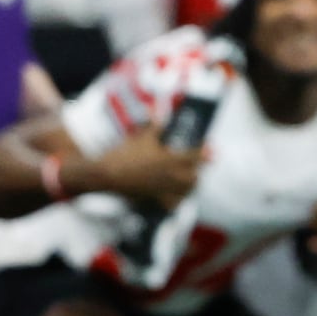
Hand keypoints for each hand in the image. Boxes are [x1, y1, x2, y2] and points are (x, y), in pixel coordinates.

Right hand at [80, 125, 205, 211]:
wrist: (106, 175)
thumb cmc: (124, 154)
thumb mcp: (141, 136)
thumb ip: (155, 125)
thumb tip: (157, 111)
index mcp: (170, 159)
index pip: (196, 156)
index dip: (205, 153)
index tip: (210, 151)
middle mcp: (170, 176)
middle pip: (195, 177)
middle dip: (198, 171)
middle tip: (196, 166)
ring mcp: (163, 190)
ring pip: (186, 192)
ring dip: (190, 186)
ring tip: (189, 180)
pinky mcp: (153, 199)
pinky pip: (171, 205)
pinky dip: (176, 201)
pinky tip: (175, 198)